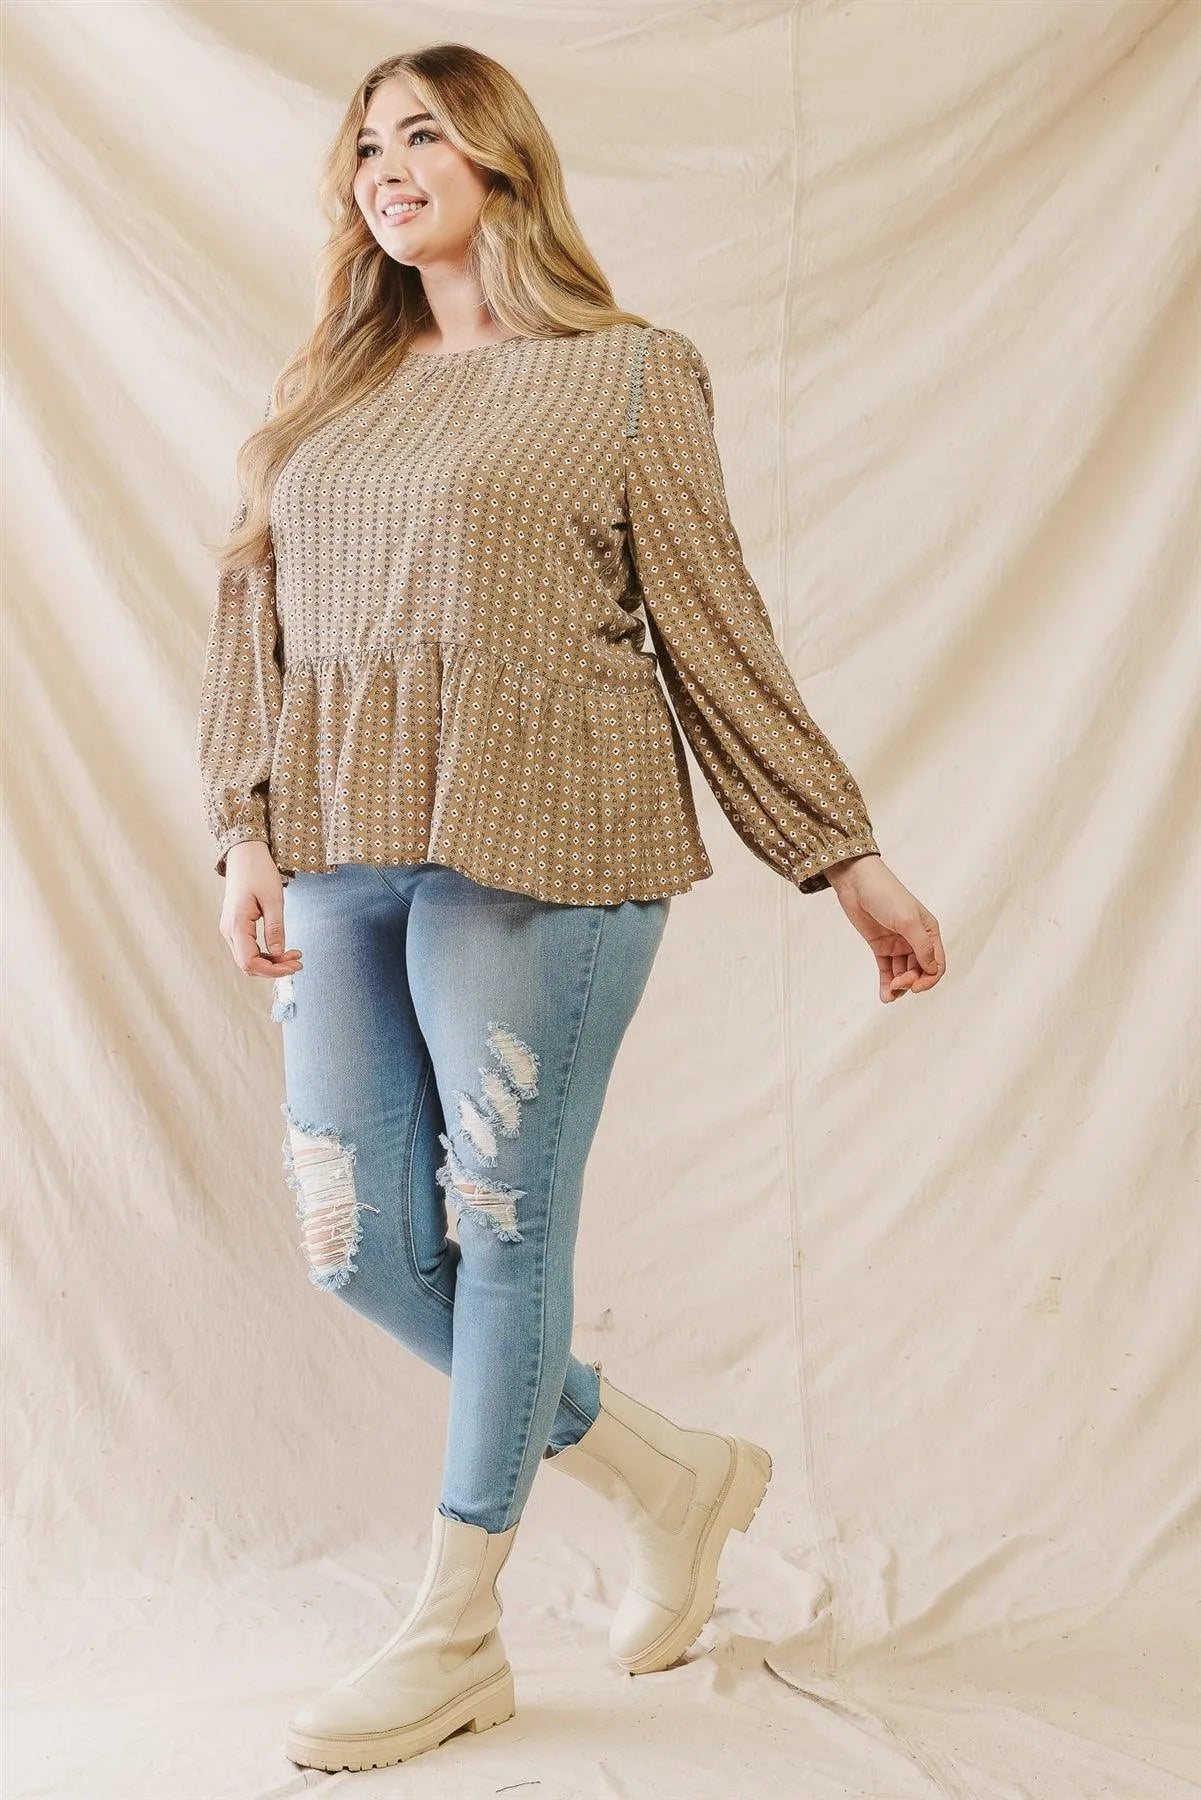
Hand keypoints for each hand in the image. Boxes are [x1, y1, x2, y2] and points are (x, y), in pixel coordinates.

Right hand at [220, 839, 303, 978]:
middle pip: (248, 965)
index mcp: (236, 924)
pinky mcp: (235, 926)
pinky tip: (282, 949)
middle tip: (298, 962)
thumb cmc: (259, 872)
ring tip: (294, 956)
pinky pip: (248, 949)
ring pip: (248, 959)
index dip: (273, 970)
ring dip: (270, 962)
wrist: (245, 854)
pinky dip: (265, 954)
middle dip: (274, 968)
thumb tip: (279, 953)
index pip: (250, 962)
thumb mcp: (273, 899)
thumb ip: (275, 928)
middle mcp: (228, 930)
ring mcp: (230, 929)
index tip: (295, 965)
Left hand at [824, 853, 944, 1003]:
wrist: (857, 883)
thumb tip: (932, 971)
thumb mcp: (908, 921)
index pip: (936, 964)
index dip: (929, 980)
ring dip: (898, 986)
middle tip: (897, 984)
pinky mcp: (880, 947)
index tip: (915, 987)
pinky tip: (885, 996)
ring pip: (903, 973)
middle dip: (910, 981)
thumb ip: (922, 946)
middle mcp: (916, 940)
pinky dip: (886, 984)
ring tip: (889, 994)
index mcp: (929, 932)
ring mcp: (898, 944)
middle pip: (919, 971)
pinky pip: (887, 970)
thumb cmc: (887, 895)